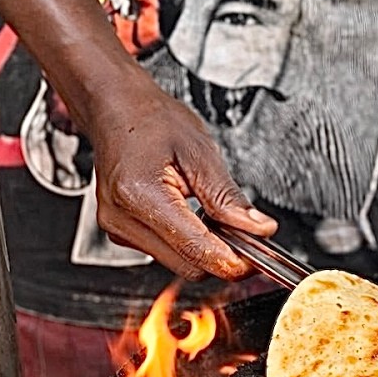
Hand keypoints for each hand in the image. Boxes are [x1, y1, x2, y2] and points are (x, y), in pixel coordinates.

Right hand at [84, 79, 276, 280]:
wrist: (116, 110)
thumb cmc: (151, 122)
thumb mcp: (200, 152)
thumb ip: (229, 197)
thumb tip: (259, 229)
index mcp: (140, 195)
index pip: (197, 250)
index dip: (235, 261)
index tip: (260, 256)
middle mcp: (122, 219)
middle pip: (190, 266)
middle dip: (224, 256)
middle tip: (247, 233)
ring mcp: (118, 229)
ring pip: (180, 264)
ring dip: (207, 250)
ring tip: (216, 217)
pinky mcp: (122, 233)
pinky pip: (167, 253)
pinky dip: (189, 244)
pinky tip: (195, 218)